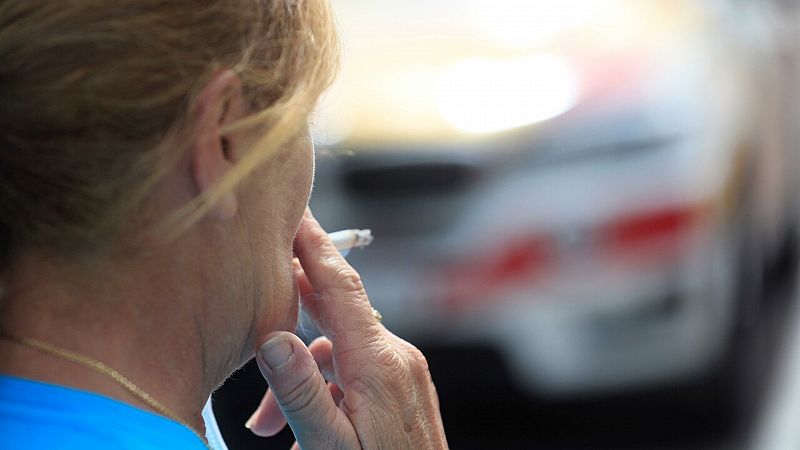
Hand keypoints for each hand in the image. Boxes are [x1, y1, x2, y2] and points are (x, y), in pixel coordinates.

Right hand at [245, 208, 447, 449]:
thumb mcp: (332, 447)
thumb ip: (301, 394)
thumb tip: (273, 338)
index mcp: (378, 365)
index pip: (339, 287)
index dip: (313, 245)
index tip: (294, 210)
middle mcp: (395, 357)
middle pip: (337, 308)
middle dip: (294, 299)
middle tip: (262, 277)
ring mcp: (402, 371)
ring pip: (338, 349)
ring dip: (300, 371)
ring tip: (263, 425)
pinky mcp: (401, 386)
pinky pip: (354, 370)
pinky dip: (323, 387)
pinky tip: (298, 426)